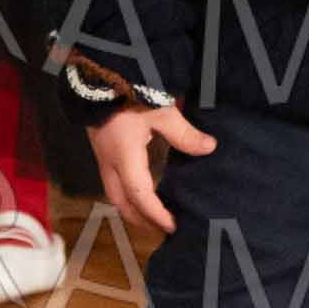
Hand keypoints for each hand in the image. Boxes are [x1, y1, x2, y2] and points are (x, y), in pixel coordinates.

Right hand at [90, 102, 216, 237]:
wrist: (99, 78)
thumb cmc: (131, 94)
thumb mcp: (161, 112)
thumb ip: (184, 134)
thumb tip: (209, 148)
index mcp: (125, 157)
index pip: (139, 195)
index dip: (156, 214)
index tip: (173, 226)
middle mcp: (110, 163)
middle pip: (122, 203)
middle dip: (141, 220)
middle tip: (163, 230)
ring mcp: (103, 158)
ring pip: (115, 195)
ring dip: (133, 209)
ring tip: (154, 218)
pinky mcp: (103, 151)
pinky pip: (113, 183)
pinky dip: (128, 195)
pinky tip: (142, 193)